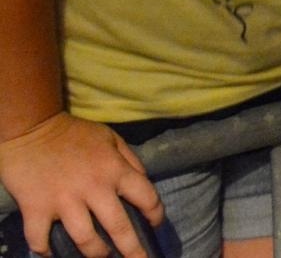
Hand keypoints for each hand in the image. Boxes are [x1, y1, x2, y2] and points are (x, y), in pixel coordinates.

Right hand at [0, 112, 163, 257]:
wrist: (32, 128)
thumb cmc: (74, 133)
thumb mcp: (111, 138)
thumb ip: (130, 160)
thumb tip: (143, 183)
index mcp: (115, 170)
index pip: (147, 197)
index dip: (155, 214)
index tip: (155, 224)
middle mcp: (94, 189)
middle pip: (119, 228)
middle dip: (133, 251)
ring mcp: (64, 201)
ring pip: (86, 240)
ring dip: (97, 253)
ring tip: (102, 256)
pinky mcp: (36, 209)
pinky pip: (41, 240)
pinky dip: (46, 251)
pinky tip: (52, 253)